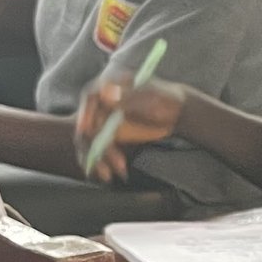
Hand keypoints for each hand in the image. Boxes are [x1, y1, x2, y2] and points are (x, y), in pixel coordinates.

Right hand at [72, 73, 186, 182]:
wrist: (176, 112)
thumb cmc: (165, 99)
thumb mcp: (150, 97)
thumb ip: (128, 96)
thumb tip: (105, 92)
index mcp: (109, 85)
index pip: (90, 98)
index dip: (85, 113)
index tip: (85, 129)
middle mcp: (102, 102)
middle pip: (89, 124)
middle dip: (97, 146)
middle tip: (113, 163)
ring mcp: (104, 119)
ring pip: (91, 141)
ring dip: (99, 159)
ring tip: (109, 175)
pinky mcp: (109, 134)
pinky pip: (99, 149)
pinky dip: (102, 162)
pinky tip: (108, 174)